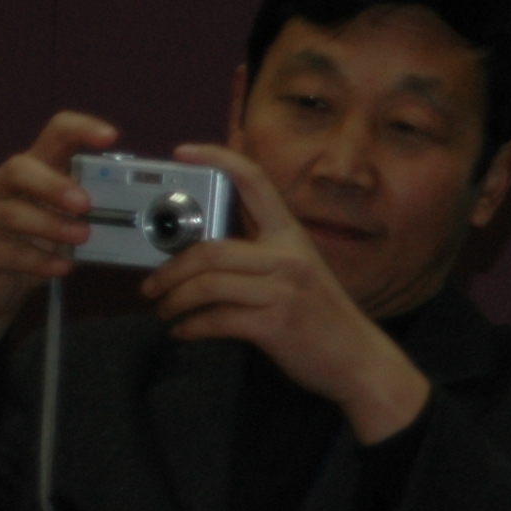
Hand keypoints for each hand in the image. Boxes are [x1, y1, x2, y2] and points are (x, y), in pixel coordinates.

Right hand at [0, 112, 120, 347]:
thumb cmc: (35, 244)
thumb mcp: (66, 220)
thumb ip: (92, 208)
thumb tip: (138, 207)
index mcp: (33, 168)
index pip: (54, 133)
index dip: (81, 129)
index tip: (111, 136)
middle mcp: (3, 185)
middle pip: (20, 168)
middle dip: (55, 184)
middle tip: (86, 204)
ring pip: (12, 212)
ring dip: (52, 225)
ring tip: (82, 237)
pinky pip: (9, 252)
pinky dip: (40, 260)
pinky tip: (62, 266)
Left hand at [140, 144, 431, 443]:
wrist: (357, 359)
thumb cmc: (322, 317)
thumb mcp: (299, 271)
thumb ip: (260, 254)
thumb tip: (204, 252)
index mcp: (291, 236)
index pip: (255, 181)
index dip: (218, 159)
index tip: (184, 152)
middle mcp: (288, 255)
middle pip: (209, 249)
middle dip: (170, 269)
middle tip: (152, 284)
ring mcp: (283, 289)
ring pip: (206, 284)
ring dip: (174, 300)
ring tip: (165, 309)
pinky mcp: (275, 323)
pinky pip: (216, 319)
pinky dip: (190, 327)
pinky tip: (184, 331)